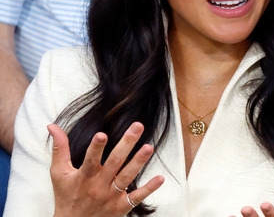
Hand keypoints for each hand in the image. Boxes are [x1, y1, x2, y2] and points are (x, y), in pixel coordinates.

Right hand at [48, 122, 163, 216]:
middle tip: (138, 126)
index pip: (90, 160)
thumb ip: (60, 149)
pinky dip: (149, 188)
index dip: (96, 148)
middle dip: (126, 144)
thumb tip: (52, 126)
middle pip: (114, 163)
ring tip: (149, 147)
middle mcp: (98, 186)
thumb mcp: (59, 172)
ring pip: (126, 177)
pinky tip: (160, 178)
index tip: (102, 134)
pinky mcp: (121, 206)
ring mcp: (111, 196)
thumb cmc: (66, 195)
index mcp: (83, 177)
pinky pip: (137, 197)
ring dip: (139, 162)